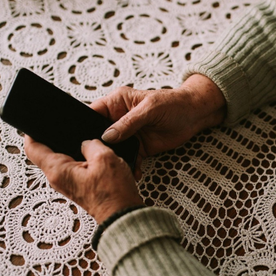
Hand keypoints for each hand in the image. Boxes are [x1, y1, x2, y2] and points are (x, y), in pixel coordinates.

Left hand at [24, 136, 143, 222]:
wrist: (122, 216)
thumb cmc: (112, 194)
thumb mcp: (104, 158)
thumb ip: (91, 143)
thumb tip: (87, 141)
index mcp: (57, 170)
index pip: (32, 148)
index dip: (32, 132)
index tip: (37, 123)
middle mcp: (57, 179)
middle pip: (46, 152)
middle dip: (55, 138)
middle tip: (65, 126)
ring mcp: (67, 184)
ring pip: (62, 159)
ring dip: (71, 149)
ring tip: (83, 139)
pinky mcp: (77, 187)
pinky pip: (73, 168)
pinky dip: (80, 159)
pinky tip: (93, 154)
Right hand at [91, 74, 225, 177]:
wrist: (194, 115)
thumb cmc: (173, 103)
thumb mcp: (150, 108)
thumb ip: (128, 122)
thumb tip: (107, 136)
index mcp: (117, 102)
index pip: (93, 113)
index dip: (84, 125)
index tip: (80, 139)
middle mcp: (119, 118)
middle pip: (99, 134)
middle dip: (97, 147)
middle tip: (95, 159)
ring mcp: (128, 134)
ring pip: (113, 149)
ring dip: (114, 159)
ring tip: (114, 168)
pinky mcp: (139, 147)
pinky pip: (129, 158)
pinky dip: (129, 166)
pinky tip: (133, 172)